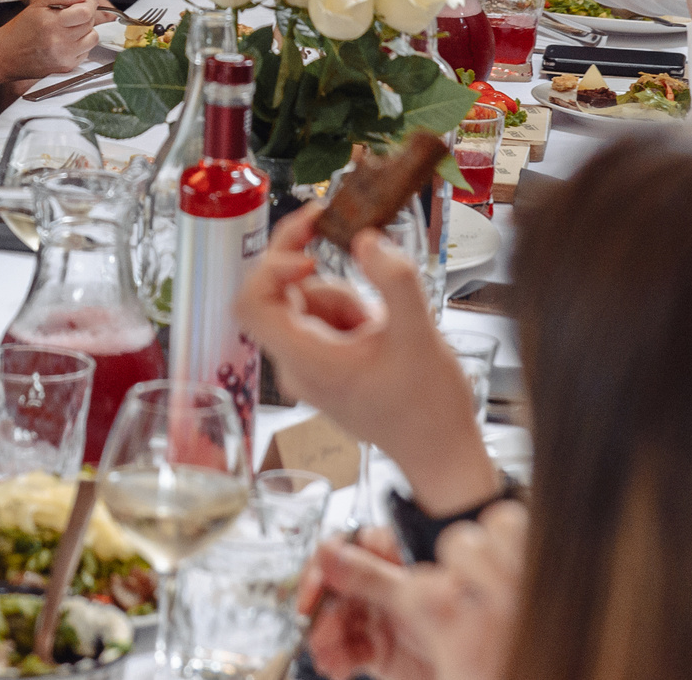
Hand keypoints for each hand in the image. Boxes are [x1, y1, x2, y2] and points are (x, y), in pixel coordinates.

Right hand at [0, 0, 103, 84]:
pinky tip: (66, 42)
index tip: (85, 2)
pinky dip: (80, 45)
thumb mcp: (38, 4)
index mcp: (52, 23)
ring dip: (86, 31)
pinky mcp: (66, 68)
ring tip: (70, 29)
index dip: (89, 4)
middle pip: (90, 24)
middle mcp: (60, 42)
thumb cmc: (20, 29)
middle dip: (85, 15)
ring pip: (92, 39)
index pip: (86, 12)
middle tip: (72, 15)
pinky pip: (86, 52)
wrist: (6, 55)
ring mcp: (64, 57)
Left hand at [236, 207, 495, 510]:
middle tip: (359, 265)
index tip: (311, 253)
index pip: (252, 304)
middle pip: (281, 296)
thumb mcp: (421, 336)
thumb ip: (395, 281)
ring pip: (306, 304)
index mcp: (307, 362)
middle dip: (324, 280)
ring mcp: (307, 367)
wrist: (439, 451)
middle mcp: (296, 366)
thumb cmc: (428, 407)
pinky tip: (379, 334)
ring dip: (343, 299)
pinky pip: (322, 321)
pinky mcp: (322, 366)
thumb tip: (366, 240)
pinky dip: (349, 313)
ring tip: (382, 327)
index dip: (271, 266)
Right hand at [310, 507, 527, 679]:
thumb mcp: (410, 596)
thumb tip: (329, 552)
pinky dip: (336, 657)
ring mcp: (379, 618)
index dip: (326, 564)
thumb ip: (368, 574)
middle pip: (336, 586)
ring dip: (325, 635)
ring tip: (324, 652)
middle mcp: (383, 586)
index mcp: (394, 560)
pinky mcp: (378, 652)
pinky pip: (347, 649)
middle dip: (322, 606)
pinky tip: (334, 665)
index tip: (313, 585)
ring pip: (337, 619)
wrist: (478, 667)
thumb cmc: (463, 622)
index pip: (349, 548)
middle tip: (310, 621)